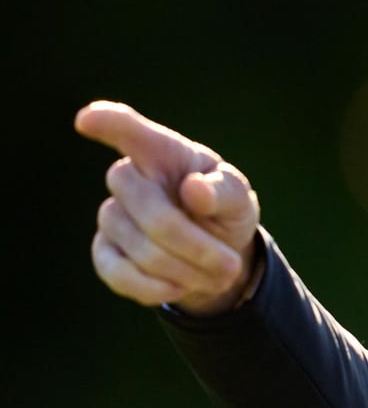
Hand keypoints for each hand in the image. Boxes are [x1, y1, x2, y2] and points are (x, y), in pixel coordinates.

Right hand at [76, 101, 261, 314]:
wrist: (214, 254)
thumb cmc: (222, 210)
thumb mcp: (238, 198)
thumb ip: (225, 190)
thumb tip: (194, 190)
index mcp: (163, 154)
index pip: (130, 132)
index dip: (109, 124)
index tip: (89, 120)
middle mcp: (130, 180)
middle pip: (148, 209)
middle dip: (194, 243)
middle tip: (230, 265)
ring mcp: (112, 217)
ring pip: (141, 249)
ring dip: (187, 271)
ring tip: (217, 276)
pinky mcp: (105, 253)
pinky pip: (121, 275)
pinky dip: (158, 288)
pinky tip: (181, 286)